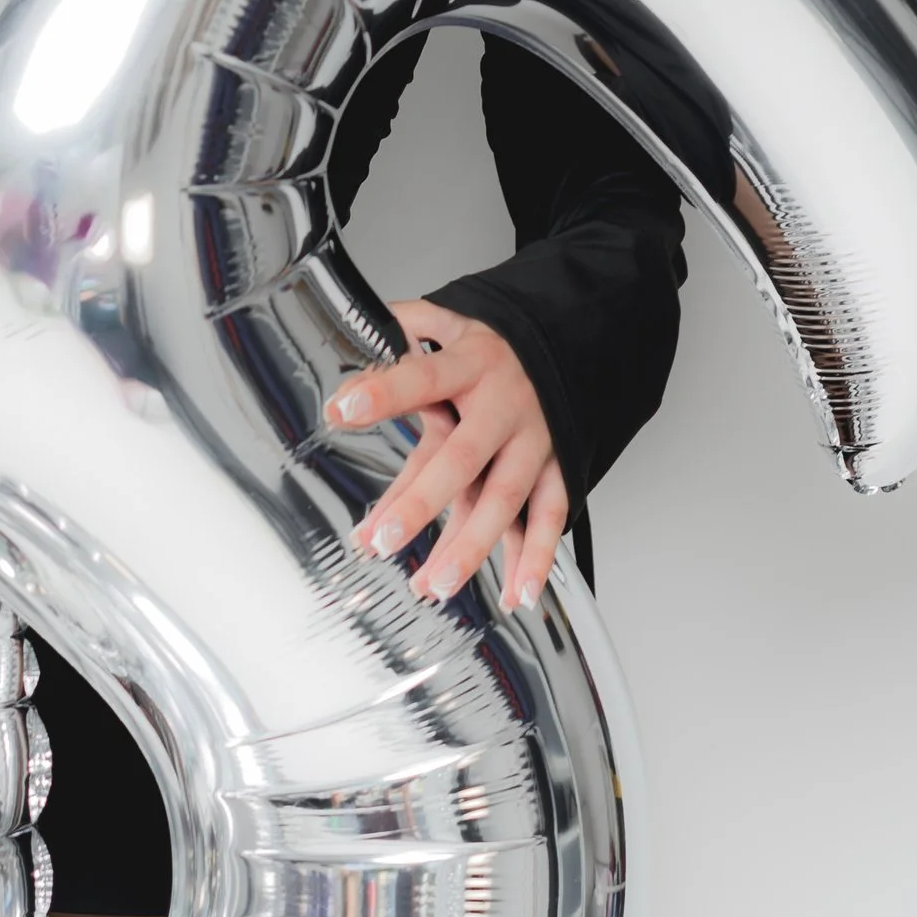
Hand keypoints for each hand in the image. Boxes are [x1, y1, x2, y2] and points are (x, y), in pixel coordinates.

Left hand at [324, 297, 568, 612]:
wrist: (574, 345)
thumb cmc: (498, 349)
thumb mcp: (453, 323)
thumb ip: (407, 328)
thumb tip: (358, 335)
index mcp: (471, 364)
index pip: (422, 377)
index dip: (384, 392)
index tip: (341, 410)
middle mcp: (503, 407)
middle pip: (463, 458)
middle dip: (422, 502)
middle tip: (382, 540)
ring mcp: (534, 442)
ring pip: (504, 500)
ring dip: (471, 546)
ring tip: (435, 584)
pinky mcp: (558, 468)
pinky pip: (550, 517)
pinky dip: (535, 558)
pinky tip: (514, 593)